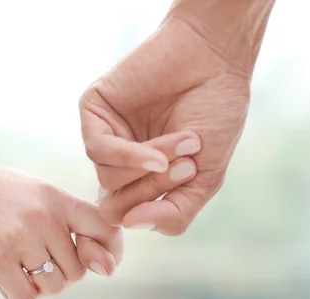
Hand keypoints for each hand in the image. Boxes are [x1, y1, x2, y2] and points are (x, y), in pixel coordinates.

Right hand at [0, 144, 122, 298]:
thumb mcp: (26, 189)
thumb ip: (56, 215)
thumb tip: (89, 256)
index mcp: (54, 197)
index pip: (105, 227)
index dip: (109, 251)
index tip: (96, 263)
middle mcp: (44, 217)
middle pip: (78, 269)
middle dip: (60, 277)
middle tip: (35, 269)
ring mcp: (20, 237)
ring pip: (55, 285)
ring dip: (39, 288)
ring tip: (17, 274)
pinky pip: (27, 296)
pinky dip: (15, 296)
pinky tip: (1, 283)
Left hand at [81, 2, 271, 234]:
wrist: (215, 61)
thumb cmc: (214, 115)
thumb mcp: (205, 178)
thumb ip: (175, 214)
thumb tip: (131, 225)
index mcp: (137, 178)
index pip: (126, 216)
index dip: (154, 211)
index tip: (189, 178)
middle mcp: (116, 160)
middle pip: (114, 204)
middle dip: (152, 191)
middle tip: (186, 166)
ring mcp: (104, 135)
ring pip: (109, 179)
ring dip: (151, 168)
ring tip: (185, 142)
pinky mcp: (94, 111)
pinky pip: (98, 150)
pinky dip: (130, 156)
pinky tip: (155, 152)